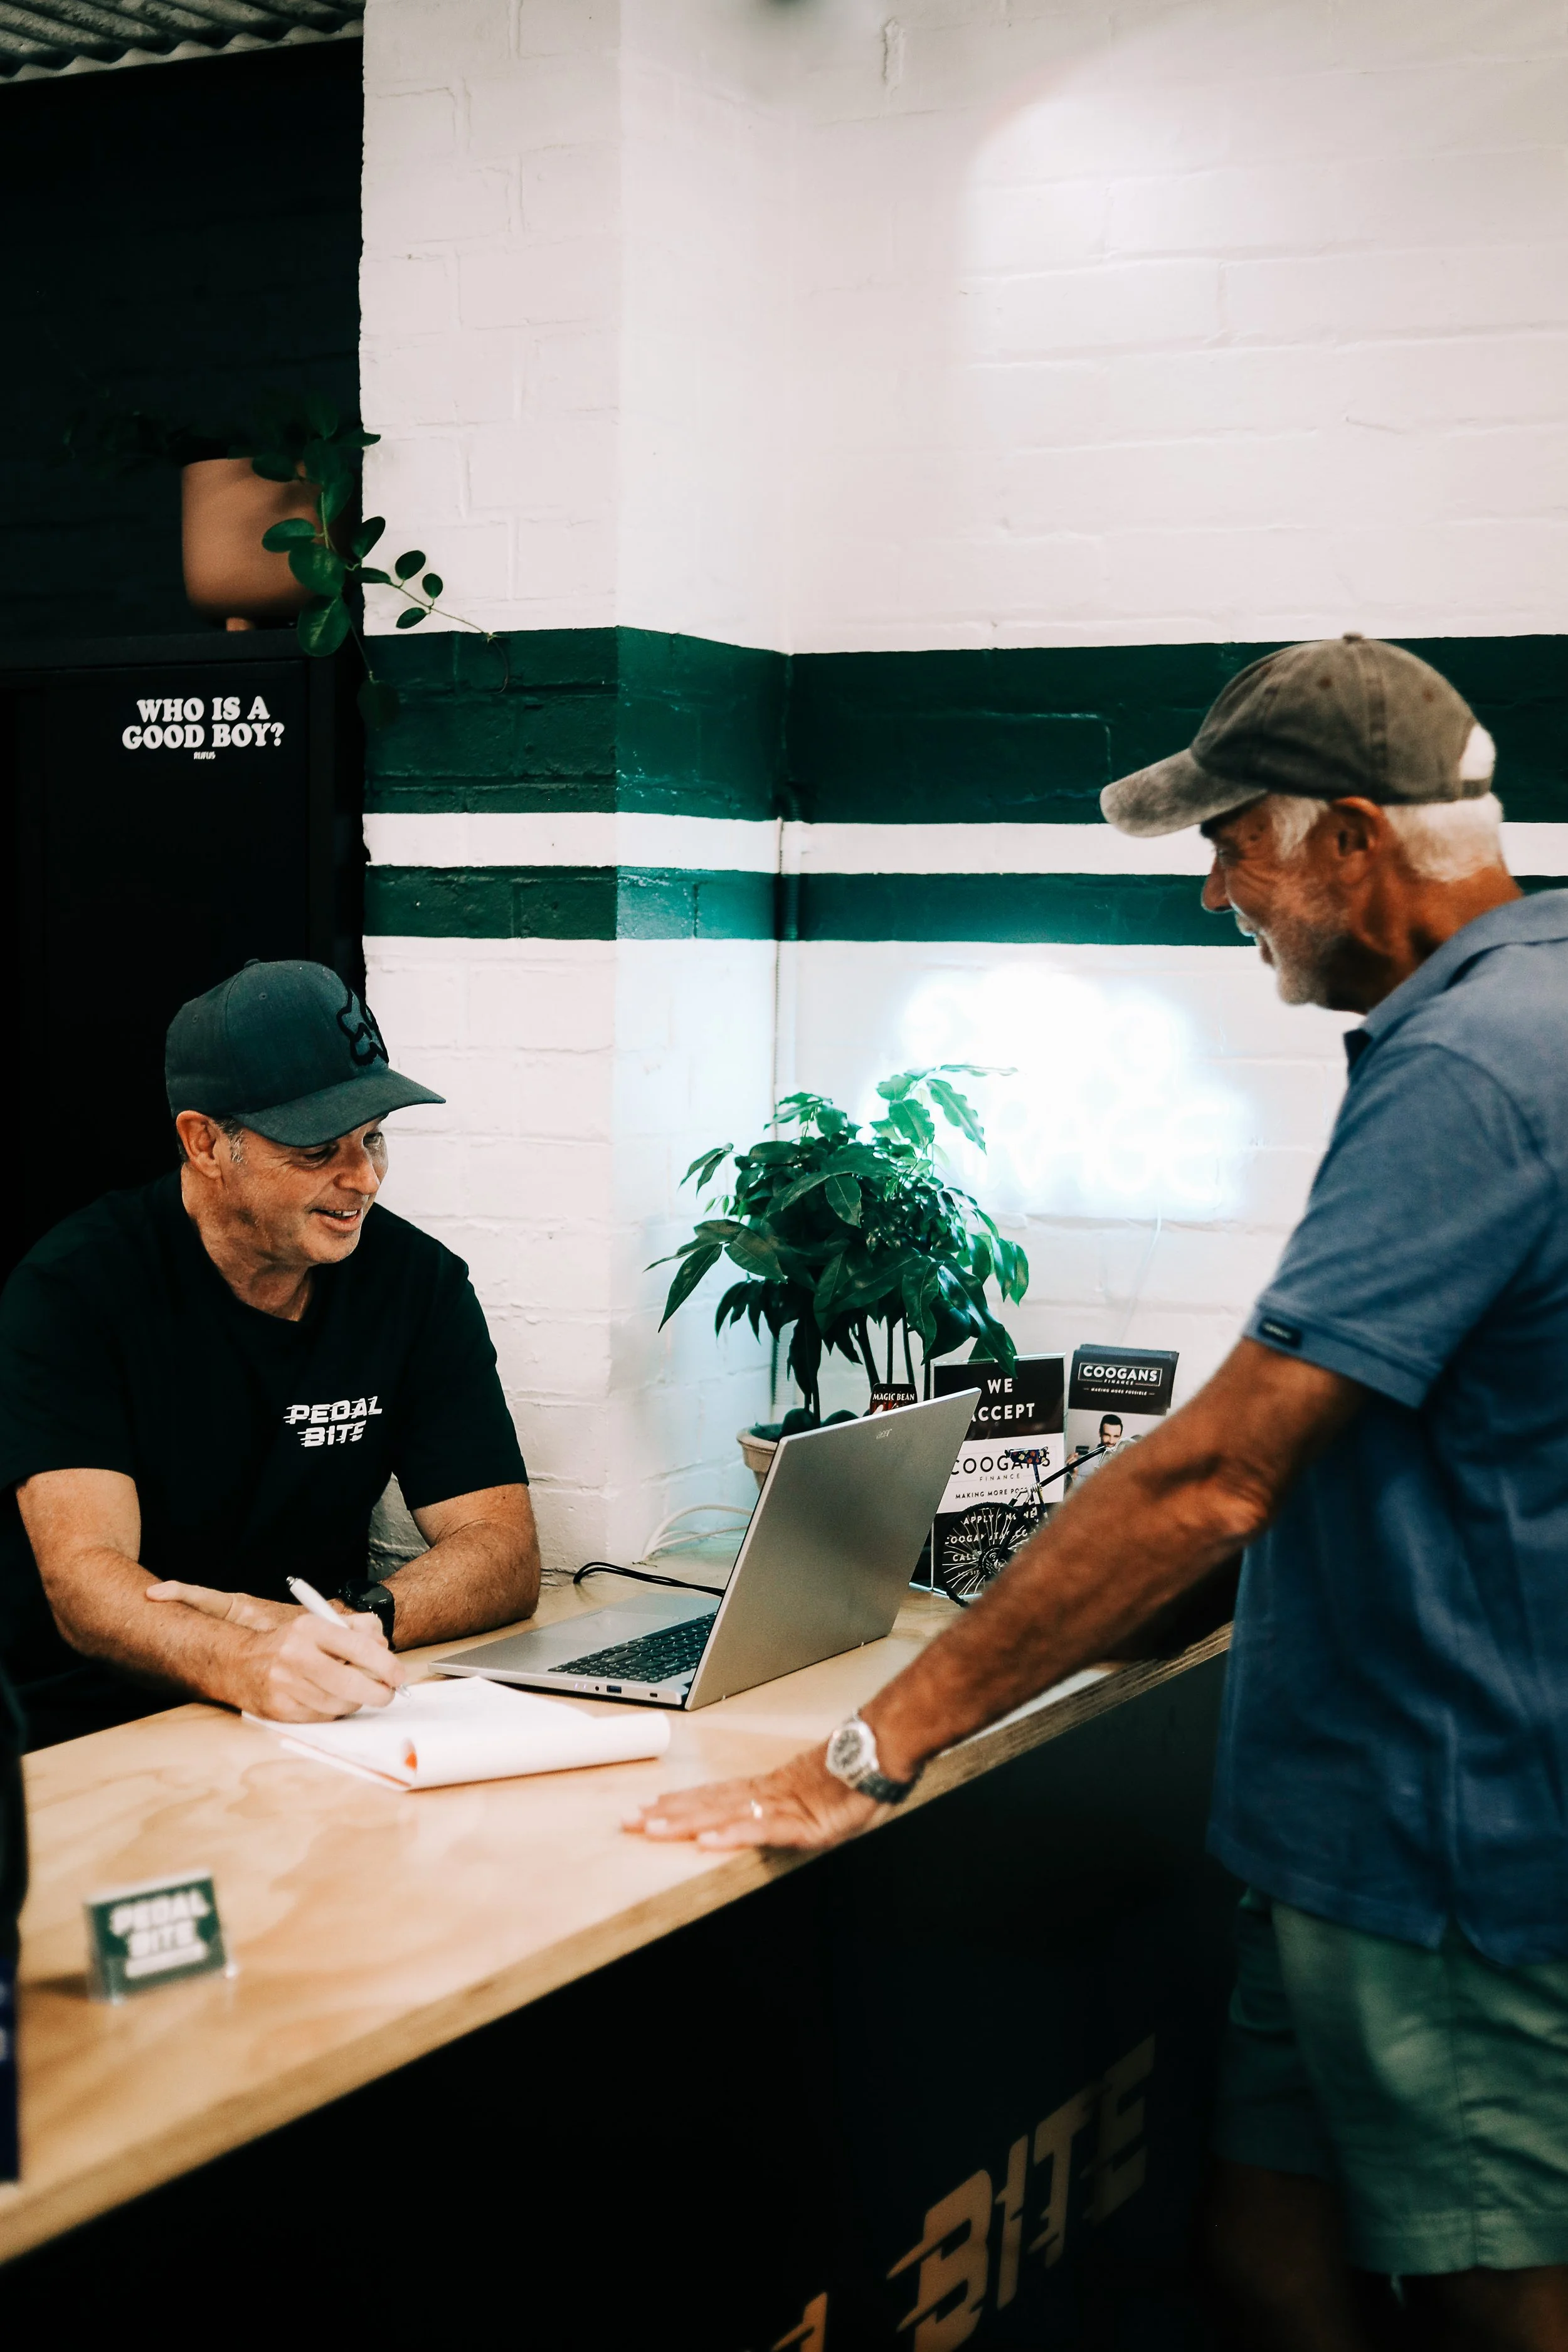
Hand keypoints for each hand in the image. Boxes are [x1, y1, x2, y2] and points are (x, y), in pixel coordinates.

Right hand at [147, 1581, 402, 1720]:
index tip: (399, 1675)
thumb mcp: (320, 1625)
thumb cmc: (289, 1644)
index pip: (358, 1647)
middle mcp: (296, 1656)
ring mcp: (285, 1685)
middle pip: (351, 1682)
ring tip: (357, 1693)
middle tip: (388, 1693)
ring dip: (356, 1702)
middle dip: (378, 1692)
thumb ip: (357, 1629)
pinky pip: (322, 1717)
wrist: (238, 1663)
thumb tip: (384, 1648)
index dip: (386, 1664)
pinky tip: (332, 1700)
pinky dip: (334, 1711)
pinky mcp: (280, 1710)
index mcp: (309, 1629)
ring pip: (339, 1704)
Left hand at [624, 1745, 881, 1851]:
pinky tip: (708, 1842)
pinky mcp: (803, 1823)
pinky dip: (734, 1835)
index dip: (679, 1804)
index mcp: (769, 1788)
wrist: (883, 1750)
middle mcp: (768, 1794)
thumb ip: (786, 1807)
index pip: (714, 1796)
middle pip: (708, 1804)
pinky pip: (763, 1831)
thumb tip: (760, 1815)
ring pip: (726, 1815)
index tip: (647, 1809)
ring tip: (652, 1829)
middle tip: (629, 1821)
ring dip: (687, 1823)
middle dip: (667, 1814)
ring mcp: (783, 1806)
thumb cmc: (856, 1771)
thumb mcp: (814, 1795)